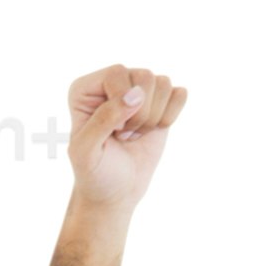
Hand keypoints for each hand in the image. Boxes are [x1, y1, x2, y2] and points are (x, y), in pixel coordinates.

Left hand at [66, 62, 188, 216]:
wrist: (115, 192)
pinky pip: (179, 94)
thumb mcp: (86, 152)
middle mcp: (112, 83)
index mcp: (86, 89)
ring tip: (135, 134)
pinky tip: (153, 130)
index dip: (121, 103)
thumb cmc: (94, 173)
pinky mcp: (160, 102)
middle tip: (124, 135)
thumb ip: (103, 119)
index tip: (113, 131)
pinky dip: (170, 117)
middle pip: (144, 76)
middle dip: (140, 114)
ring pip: (163, 83)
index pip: (116, 74)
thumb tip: (136, 93)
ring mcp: (138, 90)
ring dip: (153, 117)